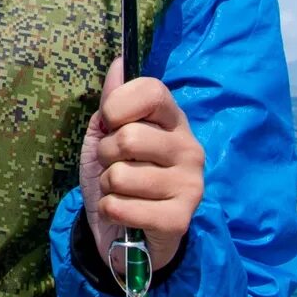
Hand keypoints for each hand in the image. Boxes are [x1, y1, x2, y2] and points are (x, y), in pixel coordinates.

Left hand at [79, 56, 203, 277]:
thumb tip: (118, 63)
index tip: (111, 123)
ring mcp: (191, 184)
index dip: (118, 105)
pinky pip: (122, 208)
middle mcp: (190, 148)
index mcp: (175, 121)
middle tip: (115, 166)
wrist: (127, 233)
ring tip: (122, 192)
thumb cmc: (118, 176)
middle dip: (106, 155)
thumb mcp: (107, 136)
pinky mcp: (180, 219)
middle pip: (129, 137)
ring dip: (107, 186)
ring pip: (122, 176)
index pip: (152, 91)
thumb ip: (113, 102)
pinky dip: (111, 211)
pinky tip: (125, 214)